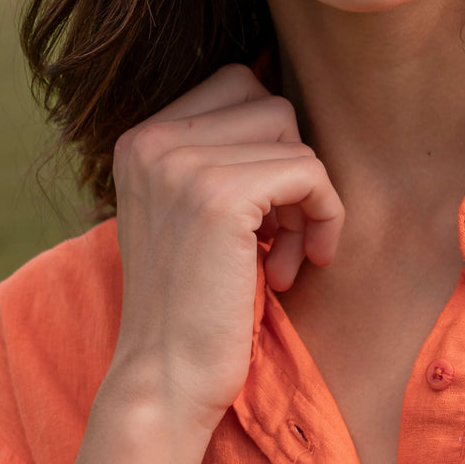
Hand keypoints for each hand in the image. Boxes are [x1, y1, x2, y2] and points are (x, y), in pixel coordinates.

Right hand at [107, 63, 342, 433]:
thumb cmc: (192, 303)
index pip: (237, 83)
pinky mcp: (220, 197)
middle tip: (282, 235)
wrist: (164, 379)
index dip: (269, 144)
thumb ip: (221, 153)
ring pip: (294, 138)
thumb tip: (282, 90)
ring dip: (307, 200)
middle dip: (291, 167)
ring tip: (286, 257)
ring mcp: (182, 166)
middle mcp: (152, 141)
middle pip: (270, 104)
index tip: (265, 211)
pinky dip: (325, 217)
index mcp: (139, 140)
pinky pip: (310, 173)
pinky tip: (302, 265)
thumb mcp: (192, 210)